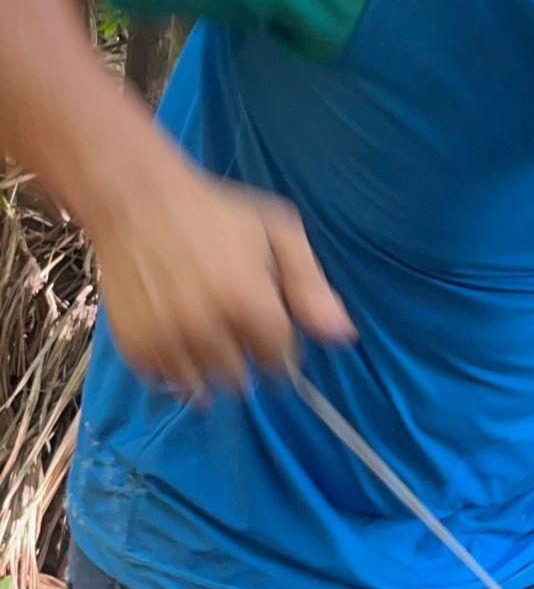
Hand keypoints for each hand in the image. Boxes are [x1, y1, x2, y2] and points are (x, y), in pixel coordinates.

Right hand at [92, 160, 354, 395]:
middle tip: (232, 325)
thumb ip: (311, 287)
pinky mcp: (135, 347)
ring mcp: (167, 341)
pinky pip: (167, 383)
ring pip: (205, 389)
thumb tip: (343, 337)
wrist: (134, 199)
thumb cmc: (215, 213)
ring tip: (205, 333)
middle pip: (242, 380)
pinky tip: (178, 340)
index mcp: (248, 303)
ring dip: (210, 370)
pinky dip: (176, 372)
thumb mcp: (278, 233)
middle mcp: (207, 329)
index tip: (270, 332)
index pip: (280, 364)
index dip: (279, 351)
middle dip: (245, 360)